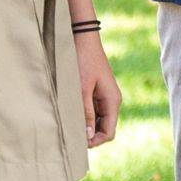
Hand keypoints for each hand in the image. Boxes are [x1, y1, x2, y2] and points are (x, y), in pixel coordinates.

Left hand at [75, 31, 120, 147]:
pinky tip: (70, 113)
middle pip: (104, 129)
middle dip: (89, 135)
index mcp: (112, 101)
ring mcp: (104, 97)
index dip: (94, 141)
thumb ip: (86, 112)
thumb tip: (87, 135)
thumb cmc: (82, 62)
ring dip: (85, 125)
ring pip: (97, 121)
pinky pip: (93, 112)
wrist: (82, 39)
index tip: (77, 141)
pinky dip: (83, 116)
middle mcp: (111, 101)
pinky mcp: (97, 93)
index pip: (109, 133)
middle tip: (69, 134)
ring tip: (68, 123)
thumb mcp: (82, 89)